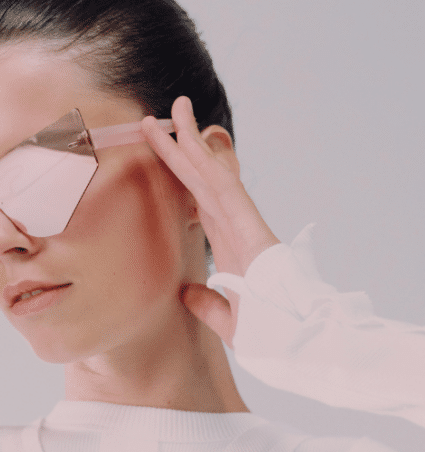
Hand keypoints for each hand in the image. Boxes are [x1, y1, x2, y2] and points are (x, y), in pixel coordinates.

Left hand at [141, 97, 279, 346]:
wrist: (297, 341)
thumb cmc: (271, 331)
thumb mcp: (227, 319)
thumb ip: (206, 303)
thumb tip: (185, 291)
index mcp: (227, 242)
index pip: (195, 199)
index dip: (176, 174)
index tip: (158, 154)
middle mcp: (232, 225)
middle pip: (198, 178)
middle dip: (177, 147)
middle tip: (154, 119)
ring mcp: (241, 221)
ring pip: (209, 173)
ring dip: (189, 141)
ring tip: (171, 109)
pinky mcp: (250, 225)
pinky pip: (224, 187)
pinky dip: (208, 162)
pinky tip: (190, 139)